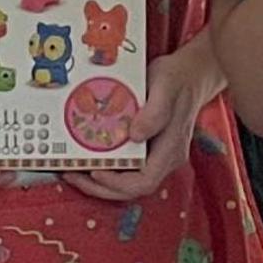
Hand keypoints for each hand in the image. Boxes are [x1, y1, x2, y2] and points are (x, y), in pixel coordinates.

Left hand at [68, 35, 225, 202]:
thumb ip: (154, 112)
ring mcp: (156, 156)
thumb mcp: (166, 87)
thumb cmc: (178, 79)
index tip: (95, 172)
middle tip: (72, 175)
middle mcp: (165, 159)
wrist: (190, 74)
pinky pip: (125, 168)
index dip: (117, 184)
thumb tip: (135, 135)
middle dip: (100, 187)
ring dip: (99, 182)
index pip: (144, 181)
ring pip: (127, 181)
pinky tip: (86, 158)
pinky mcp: (147, 149)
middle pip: (132, 188)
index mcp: (171, 150)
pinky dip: (105, 168)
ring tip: (73, 171)